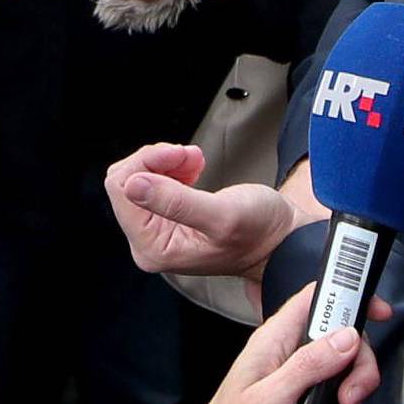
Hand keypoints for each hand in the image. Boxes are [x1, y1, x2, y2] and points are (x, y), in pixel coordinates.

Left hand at [104, 141, 312, 286]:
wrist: (282, 238)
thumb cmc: (261, 232)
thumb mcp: (223, 215)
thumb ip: (177, 202)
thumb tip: (133, 185)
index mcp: (154, 249)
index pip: (121, 188)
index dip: (147, 162)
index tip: (180, 154)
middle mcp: (148, 244)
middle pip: (125, 180)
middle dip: (157, 161)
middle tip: (190, 157)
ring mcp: (156, 231)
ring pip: (138, 176)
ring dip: (167, 162)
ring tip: (196, 163)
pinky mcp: (166, 218)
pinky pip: (152, 180)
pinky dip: (172, 167)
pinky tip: (195, 169)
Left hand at [142, 281, 383, 403]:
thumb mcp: (271, 397)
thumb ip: (310, 364)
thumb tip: (347, 336)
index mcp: (275, 342)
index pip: (317, 302)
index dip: (350, 299)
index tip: (381, 313)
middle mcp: (291, 362)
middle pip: (347, 352)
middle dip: (356, 382)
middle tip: (347, 402)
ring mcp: (302, 392)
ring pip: (346, 397)